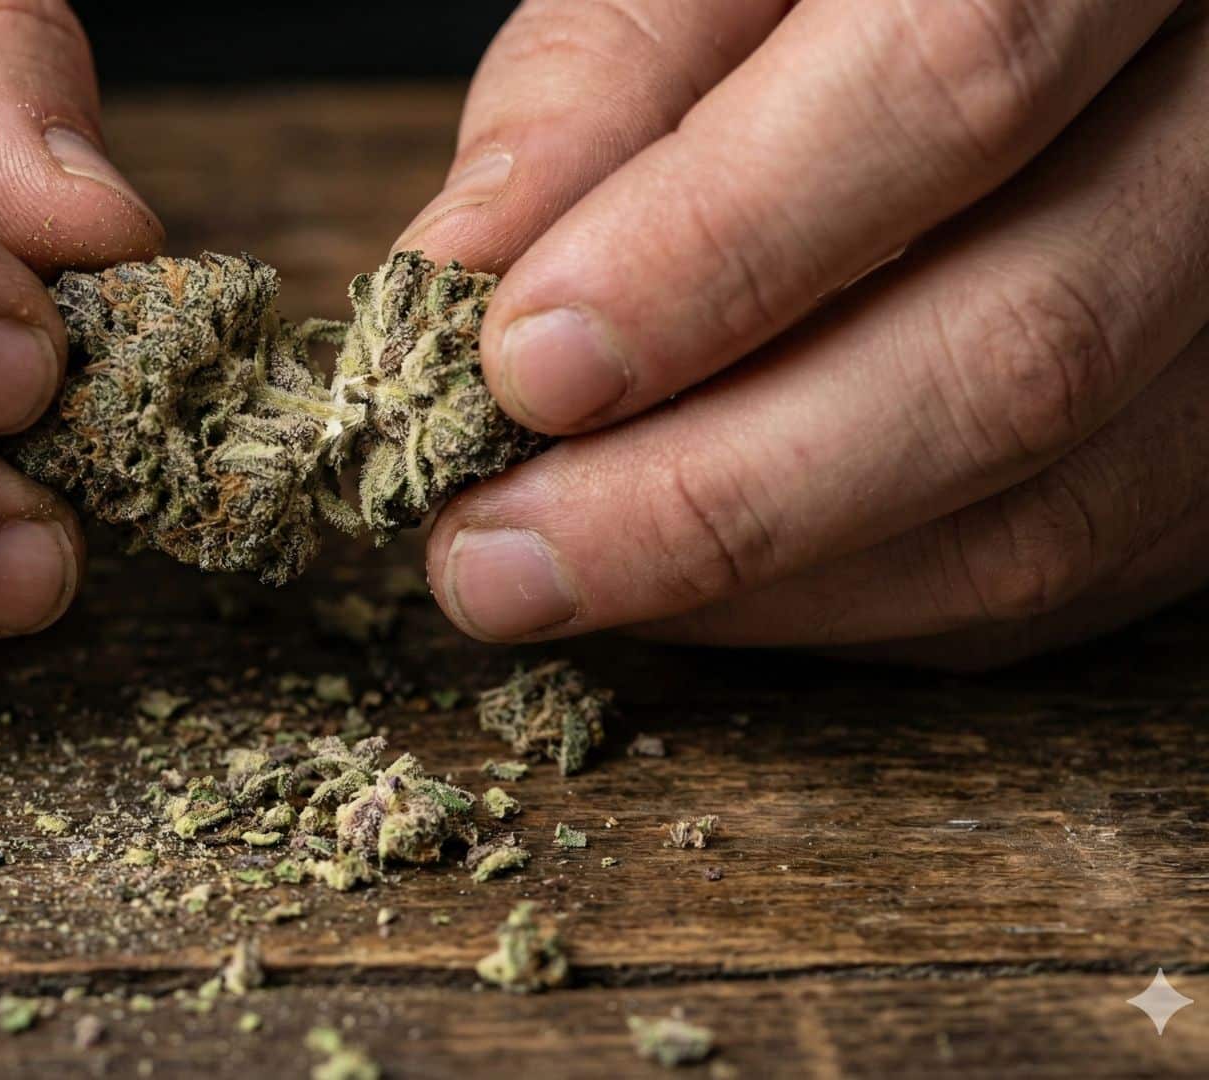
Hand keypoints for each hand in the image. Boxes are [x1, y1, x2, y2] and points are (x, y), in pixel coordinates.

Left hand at [403, 0, 1208, 667]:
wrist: (1039, 18)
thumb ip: (611, 78)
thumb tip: (461, 272)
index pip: (950, 78)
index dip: (722, 248)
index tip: (523, 368)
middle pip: (1025, 342)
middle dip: (718, 492)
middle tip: (499, 555)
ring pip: (1056, 503)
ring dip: (771, 582)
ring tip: (561, 574)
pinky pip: (1066, 568)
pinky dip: (858, 602)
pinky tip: (704, 587)